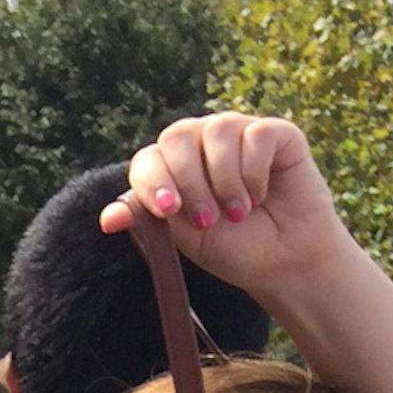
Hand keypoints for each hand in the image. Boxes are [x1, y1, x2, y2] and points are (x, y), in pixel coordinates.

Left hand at [102, 112, 348, 301]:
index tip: (168, 210)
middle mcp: (201, 144)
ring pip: (217, 130)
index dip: (153, 181)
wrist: (284, 262)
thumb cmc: (233, 249)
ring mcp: (237, 133)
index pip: (148, 160)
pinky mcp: (274, 132)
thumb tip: (108, 218)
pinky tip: (262, 194)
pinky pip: (255, 134)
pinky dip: (255, 172)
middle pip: (176, 135)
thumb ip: (150, 220)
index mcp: (173, 168)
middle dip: (188, 181)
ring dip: (224, 181)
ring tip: (238, 212)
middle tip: (207, 219)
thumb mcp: (184, 239)